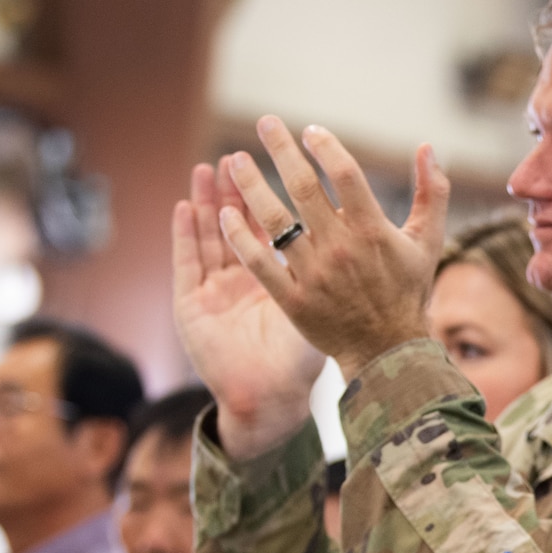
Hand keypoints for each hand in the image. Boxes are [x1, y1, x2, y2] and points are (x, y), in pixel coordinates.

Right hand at [173, 157, 326, 458]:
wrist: (271, 399)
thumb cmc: (301, 360)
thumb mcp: (327, 310)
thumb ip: (342, 276)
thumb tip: (367, 244)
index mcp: (279, 277)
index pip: (276, 228)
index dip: (278, 197)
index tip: (284, 164)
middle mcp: (245, 281)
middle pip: (240, 224)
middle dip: (241, 188)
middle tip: (241, 153)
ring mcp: (216, 290)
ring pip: (209, 235)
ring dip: (207, 200)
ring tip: (207, 168)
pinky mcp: (192, 304)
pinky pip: (187, 263)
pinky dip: (185, 233)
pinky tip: (184, 207)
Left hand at [218, 117, 448, 376]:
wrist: (388, 351)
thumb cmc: (406, 291)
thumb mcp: (427, 241)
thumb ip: (432, 192)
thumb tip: (428, 148)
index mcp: (372, 231)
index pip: (345, 173)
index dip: (325, 146)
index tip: (310, 131)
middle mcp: (340, 249)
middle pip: (302, 187)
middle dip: (280, 149)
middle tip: (264, 123)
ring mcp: (314, 275)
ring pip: (274, 220)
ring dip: (251, 185)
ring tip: (235, 161)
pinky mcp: (293, 300)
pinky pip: (259, 263)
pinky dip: (240, 237)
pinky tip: (225, 214)